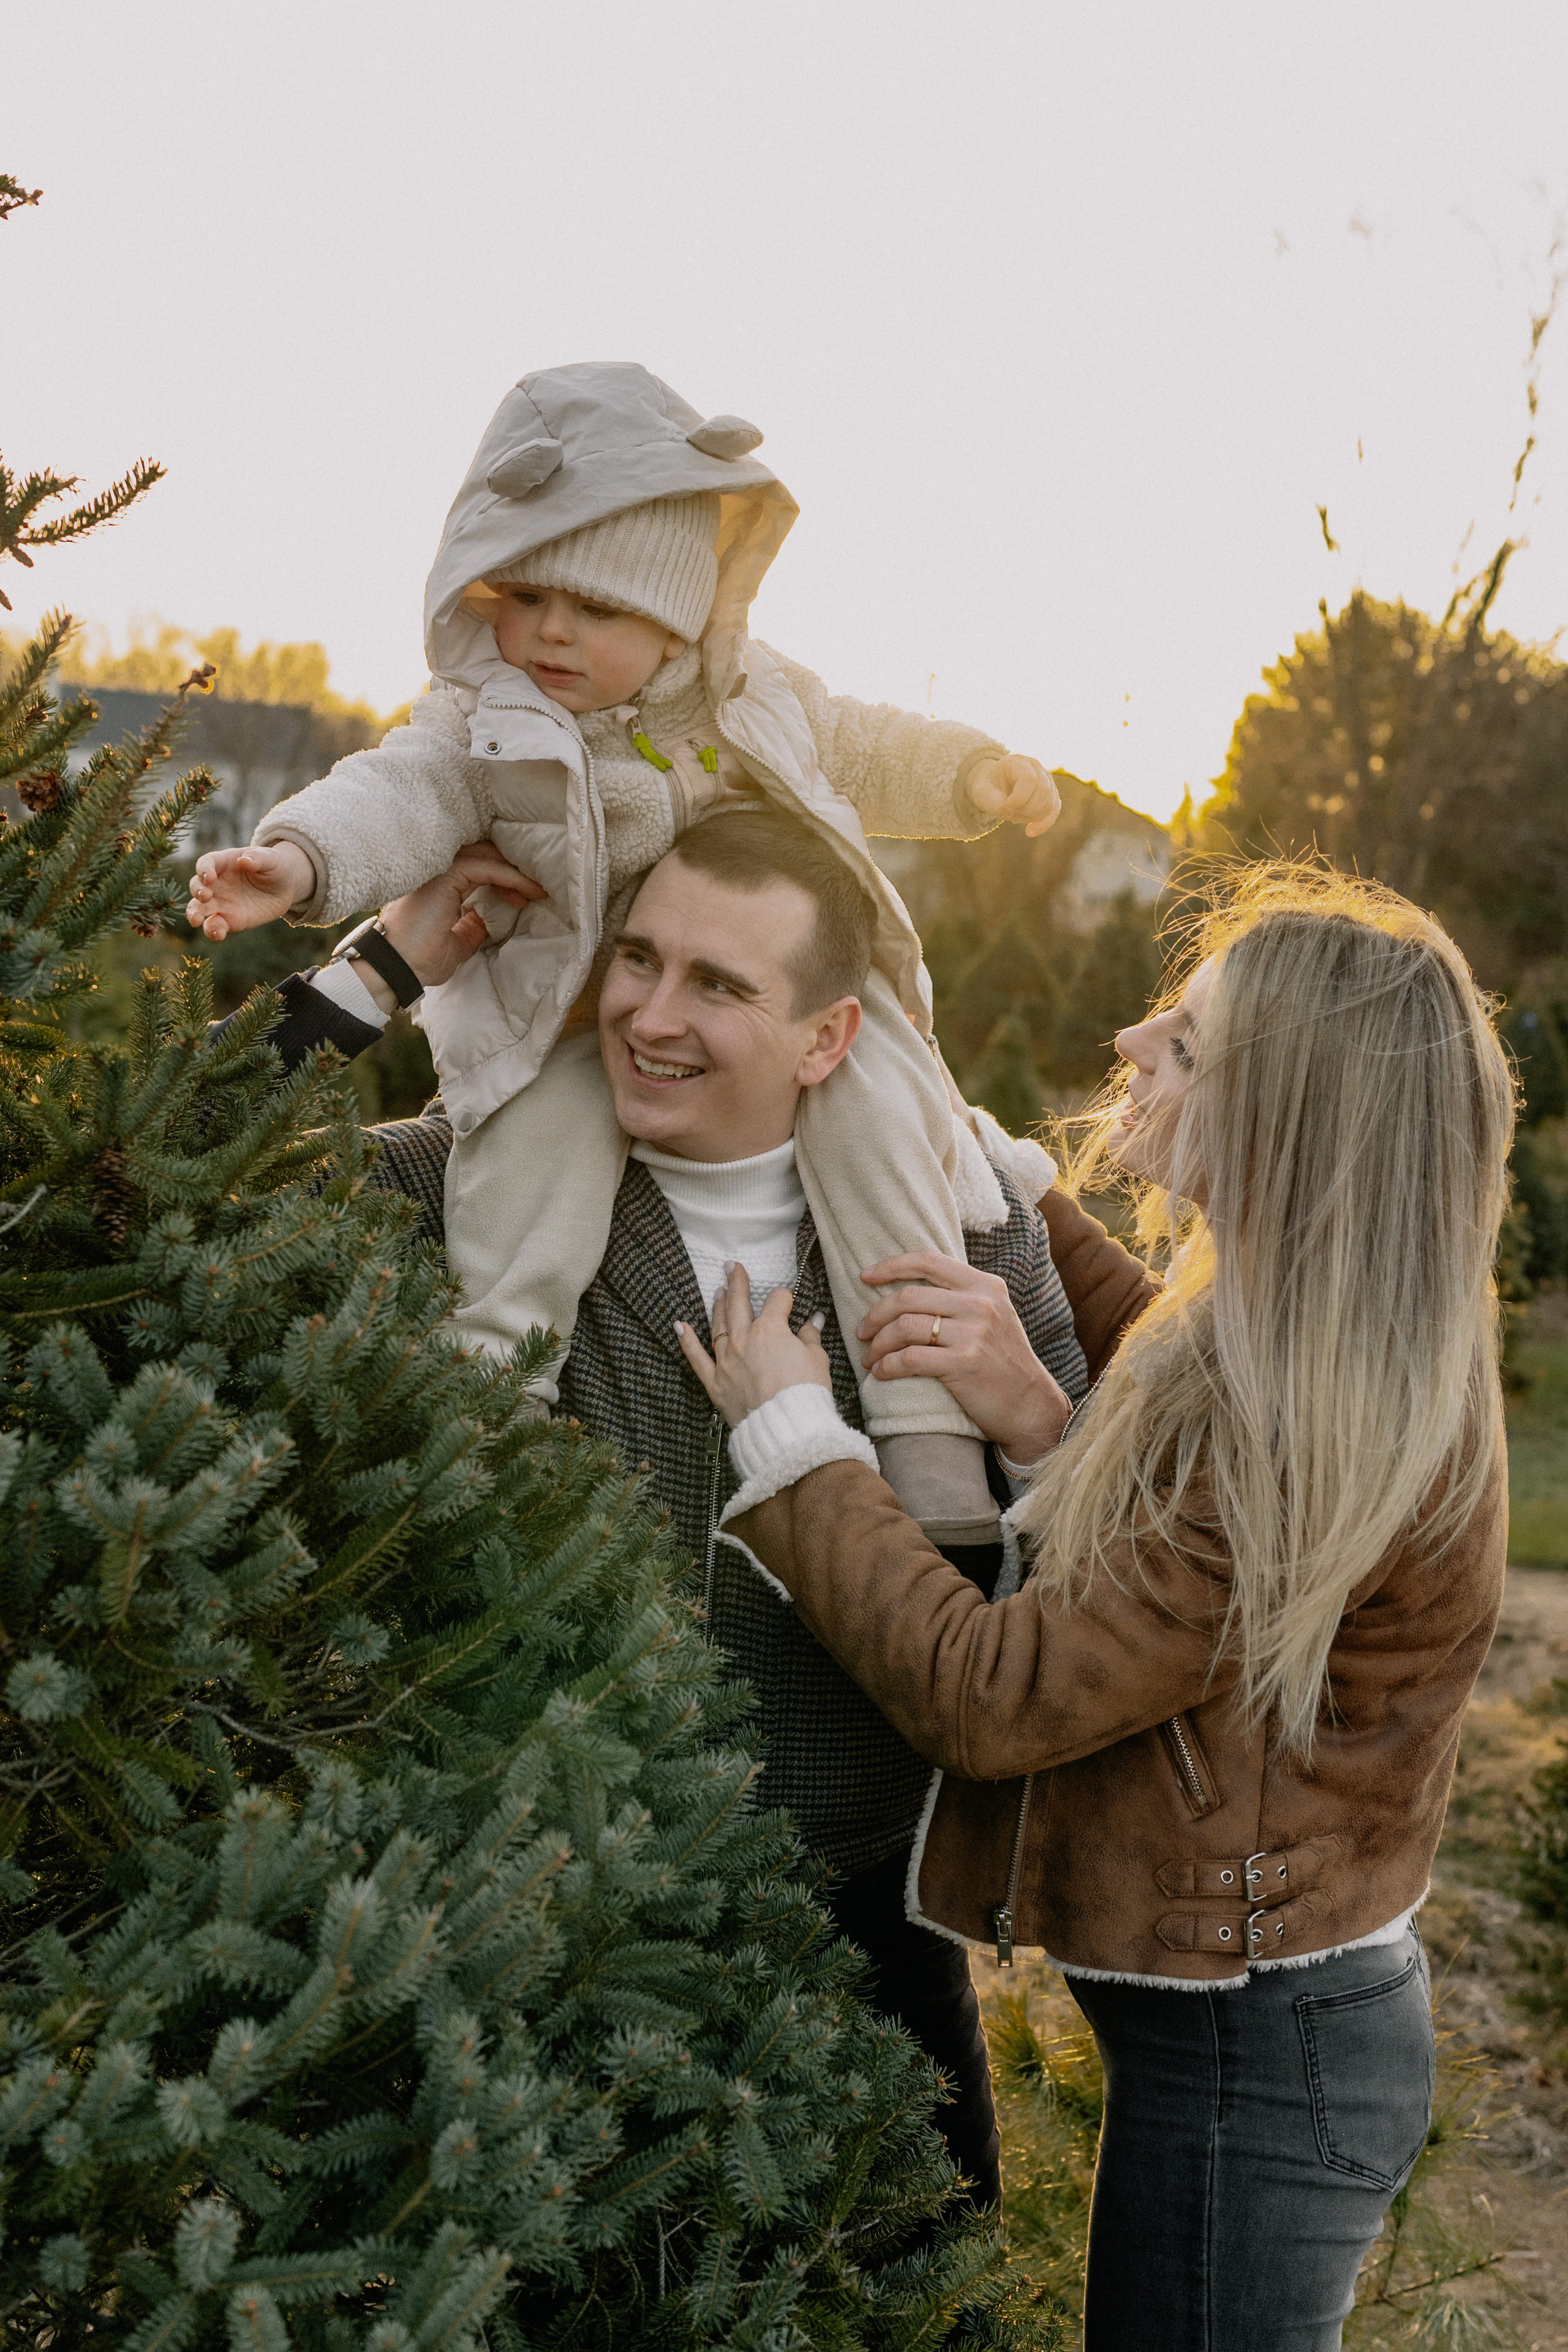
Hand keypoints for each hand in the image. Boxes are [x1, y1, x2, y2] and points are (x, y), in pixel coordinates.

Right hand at [186, 842, 314, 939]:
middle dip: (197, 891)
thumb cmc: (274, 867)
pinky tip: (218, 934)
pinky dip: (212, 931)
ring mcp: (220, 902)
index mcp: (223, 863)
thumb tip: (243, 860)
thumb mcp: (271, 859)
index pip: (206, 863)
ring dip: (194, 914)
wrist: (284, 889)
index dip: (204, 870)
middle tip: (206, 896)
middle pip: (196, 885)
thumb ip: (258, 858)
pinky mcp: (229, 920)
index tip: (209, 878)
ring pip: (198, 908)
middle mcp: (217, 883)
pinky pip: (214, 926)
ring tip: (196, 920)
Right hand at [378, 842, 545, 988]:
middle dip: (511, 870)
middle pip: (482, 855)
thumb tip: (488, 920)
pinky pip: (484, 868)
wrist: (397, 969)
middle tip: (535, 890)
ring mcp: (438, 871)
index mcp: (438, 886)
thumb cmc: (419, 961)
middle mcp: (437, 873)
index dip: (502, 878)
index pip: (475, 868)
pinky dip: (508, 876)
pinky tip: (525, 889)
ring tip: (536, 889)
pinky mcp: (444, 876)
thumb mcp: (457, 944)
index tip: (523, 899)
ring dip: (514, 871)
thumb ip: (472, 927)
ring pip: (485, 856)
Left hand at [675, 1263, 831, 1427]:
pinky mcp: (715, 1382)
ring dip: (718, 1306)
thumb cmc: (805, 1393)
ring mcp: (726, 1360)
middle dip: (737, 1282)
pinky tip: (679, 1326)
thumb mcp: (816, 1360)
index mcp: (770, 1330)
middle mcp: (743, 1339)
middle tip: (732, 1266)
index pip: (777, 1301)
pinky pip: (696, 1358)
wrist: (786, 1428)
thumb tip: (814, 1321)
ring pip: (718, 1326)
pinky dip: (687, 1342)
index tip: (789, 1303)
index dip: (785, 1298)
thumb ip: (810, 1337)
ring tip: (718, 1292)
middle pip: (739, 1303)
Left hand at [858, 1250, 1072, 1466]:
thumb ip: (961, 1297)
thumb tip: (909, 1287)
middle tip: (862, 1331)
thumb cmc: (1003, 1362)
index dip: (891, 1265)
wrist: (1031, 1405)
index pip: (929, 1261)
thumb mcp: (993, 1316)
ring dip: (878, 1343)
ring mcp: (973, 1333)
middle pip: (909, 1296)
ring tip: (870, 1357)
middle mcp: (980, 1304)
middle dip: (876, 1314)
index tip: (865, 1276)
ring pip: (904, 1326)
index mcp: (985, 1285)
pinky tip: (881, 1373)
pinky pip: (909, 1358)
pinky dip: (887, 1365)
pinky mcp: (963, 1364)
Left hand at [967, 755, 1060, 838]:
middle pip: (1044, 791)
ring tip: (1015, 814)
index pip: (1029, 778)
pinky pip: (1054, 811)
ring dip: (1031, 816)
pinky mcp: (1051, 794)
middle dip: (1027, 809)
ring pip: (1050, 803)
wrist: (993, 787)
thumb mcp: (982, 794)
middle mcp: (1036, 767)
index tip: (1007, 807)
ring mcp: (1046, 780)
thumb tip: (1012, 812)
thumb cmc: (988, 788)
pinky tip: (1029, 832)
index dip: (1019, 798)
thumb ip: (995, 803)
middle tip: (1011, 811)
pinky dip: (1043, 824)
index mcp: (1017, 762)